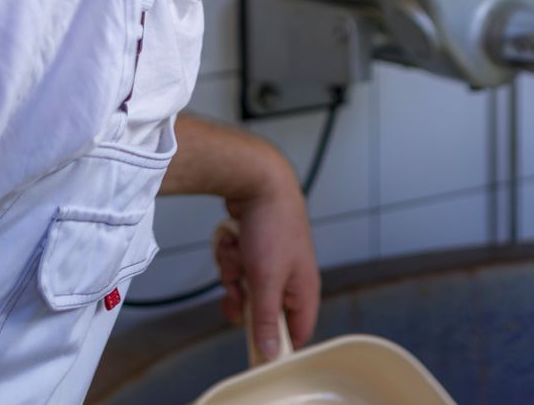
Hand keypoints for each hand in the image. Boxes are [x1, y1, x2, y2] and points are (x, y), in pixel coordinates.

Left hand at [214, 173, 318, 361]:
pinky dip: (229, 254)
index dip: (275, 343)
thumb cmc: (272, 225)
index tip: (251, 345)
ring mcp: (271, 262)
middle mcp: (290, 278)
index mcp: (303, 290)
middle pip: (261, 312)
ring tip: (237, 251)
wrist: (257, 179)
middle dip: (243, 298)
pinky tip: (233, 238)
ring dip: (233, 272)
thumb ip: (266, 320)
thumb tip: (270, 354)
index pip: (296, 334)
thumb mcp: (266, 280)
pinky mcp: (254, 248)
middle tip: (238, 286)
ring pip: (243, 287)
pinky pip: (235, 266)